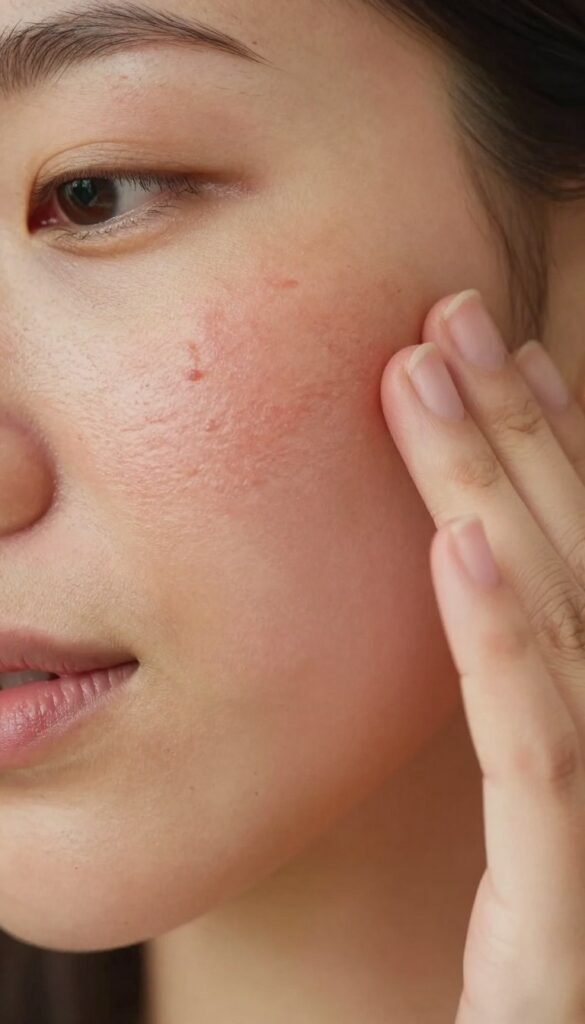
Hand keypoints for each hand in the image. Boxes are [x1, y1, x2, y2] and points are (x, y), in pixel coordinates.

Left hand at [380, 289, 584, 1022]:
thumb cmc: (534, 963)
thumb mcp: (537, 817)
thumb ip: (529, 701)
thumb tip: (484, 573)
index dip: (554, 450)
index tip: (500, 359)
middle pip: (576, 563)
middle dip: (515, 431)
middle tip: (450, 316)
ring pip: (561, 624)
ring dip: (495, 490)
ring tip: (429, 376)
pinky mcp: (569, 918)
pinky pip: (539, 758)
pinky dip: (505, 645)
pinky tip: (459, 548)